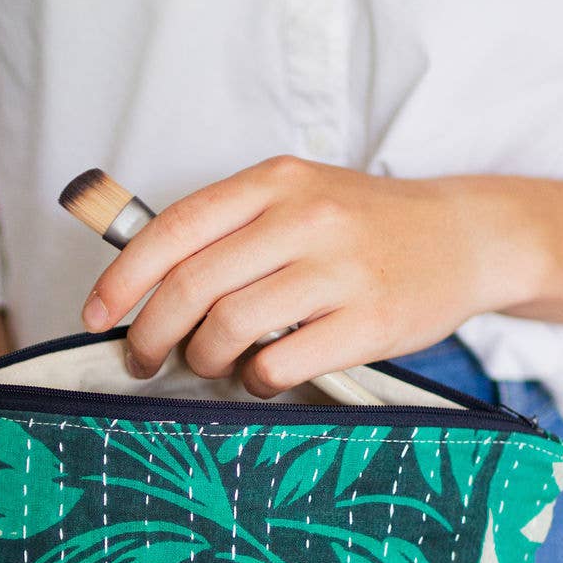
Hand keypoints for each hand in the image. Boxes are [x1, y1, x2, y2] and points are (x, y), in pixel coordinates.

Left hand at [81, 156, 542, 393]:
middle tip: (143, 360)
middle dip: (151, 334)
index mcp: (275, 181)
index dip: (123, 279)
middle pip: (192, 285)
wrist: (465, 236)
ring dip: (203, 360)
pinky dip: (255, 381)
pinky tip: (261, 376)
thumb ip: (230, 227)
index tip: (96, 316)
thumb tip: (140, 281)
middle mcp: (306, 218)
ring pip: (231, 328)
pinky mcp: (371, 320)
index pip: (175, 229)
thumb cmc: (364, 225)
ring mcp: (341, 269)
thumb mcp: (297, 196)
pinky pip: (281, 363)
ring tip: (211, 364)